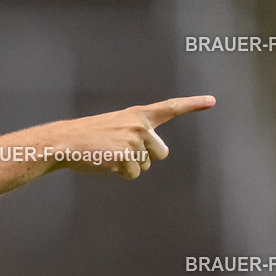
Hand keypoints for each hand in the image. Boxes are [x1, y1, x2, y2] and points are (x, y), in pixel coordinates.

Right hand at [49, 95, 215, 178]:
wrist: (64, 142)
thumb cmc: (86, 136)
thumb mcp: (114, 125)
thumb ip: (135, 133)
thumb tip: (147, 157)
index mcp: (137, 115)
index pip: (170, 107)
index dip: (192, 104)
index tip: (211, 101)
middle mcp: (140, 126)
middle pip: (161, 153)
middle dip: (145, 158)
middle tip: (119, 152)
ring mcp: (133, 141)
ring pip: (145, 166)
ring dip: (128, 166)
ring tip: (108, 155)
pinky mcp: (125, 157)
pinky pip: (132, 174)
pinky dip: (119, 173)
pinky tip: (105, 163)